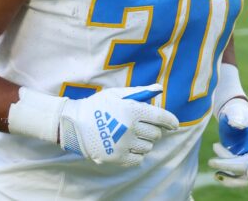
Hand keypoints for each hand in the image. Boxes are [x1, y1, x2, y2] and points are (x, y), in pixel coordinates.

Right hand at [57, 84, 179, 166]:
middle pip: (156, 134)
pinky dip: (137, 154)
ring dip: (144, 142)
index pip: (161, 118)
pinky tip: (127, 146)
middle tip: (141, 126)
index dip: (171, 121)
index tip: (175, 125)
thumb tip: (159, 89)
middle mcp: (130, 128)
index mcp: (132, 110)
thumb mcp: (117, 94)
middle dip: (153, 129)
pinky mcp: (118, 158)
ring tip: (131, 136)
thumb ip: (139, 91)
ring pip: (148, 147)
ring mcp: (124, 144)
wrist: (73, 124)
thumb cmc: (98, 106)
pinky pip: (139, 159)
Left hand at [208, 98, 247, 187]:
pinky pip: (236, 178)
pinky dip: (227, 178)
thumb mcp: (236, 111)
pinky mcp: (239, 165)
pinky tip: (216, 175)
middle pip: (247, 166)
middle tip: (211, 162)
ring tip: (213, 169)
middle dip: (229, 165)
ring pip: (242, 177)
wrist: (231, 115)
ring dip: (229, 178)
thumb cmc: (236, 111)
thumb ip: (237, 116)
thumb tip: (235, 123)